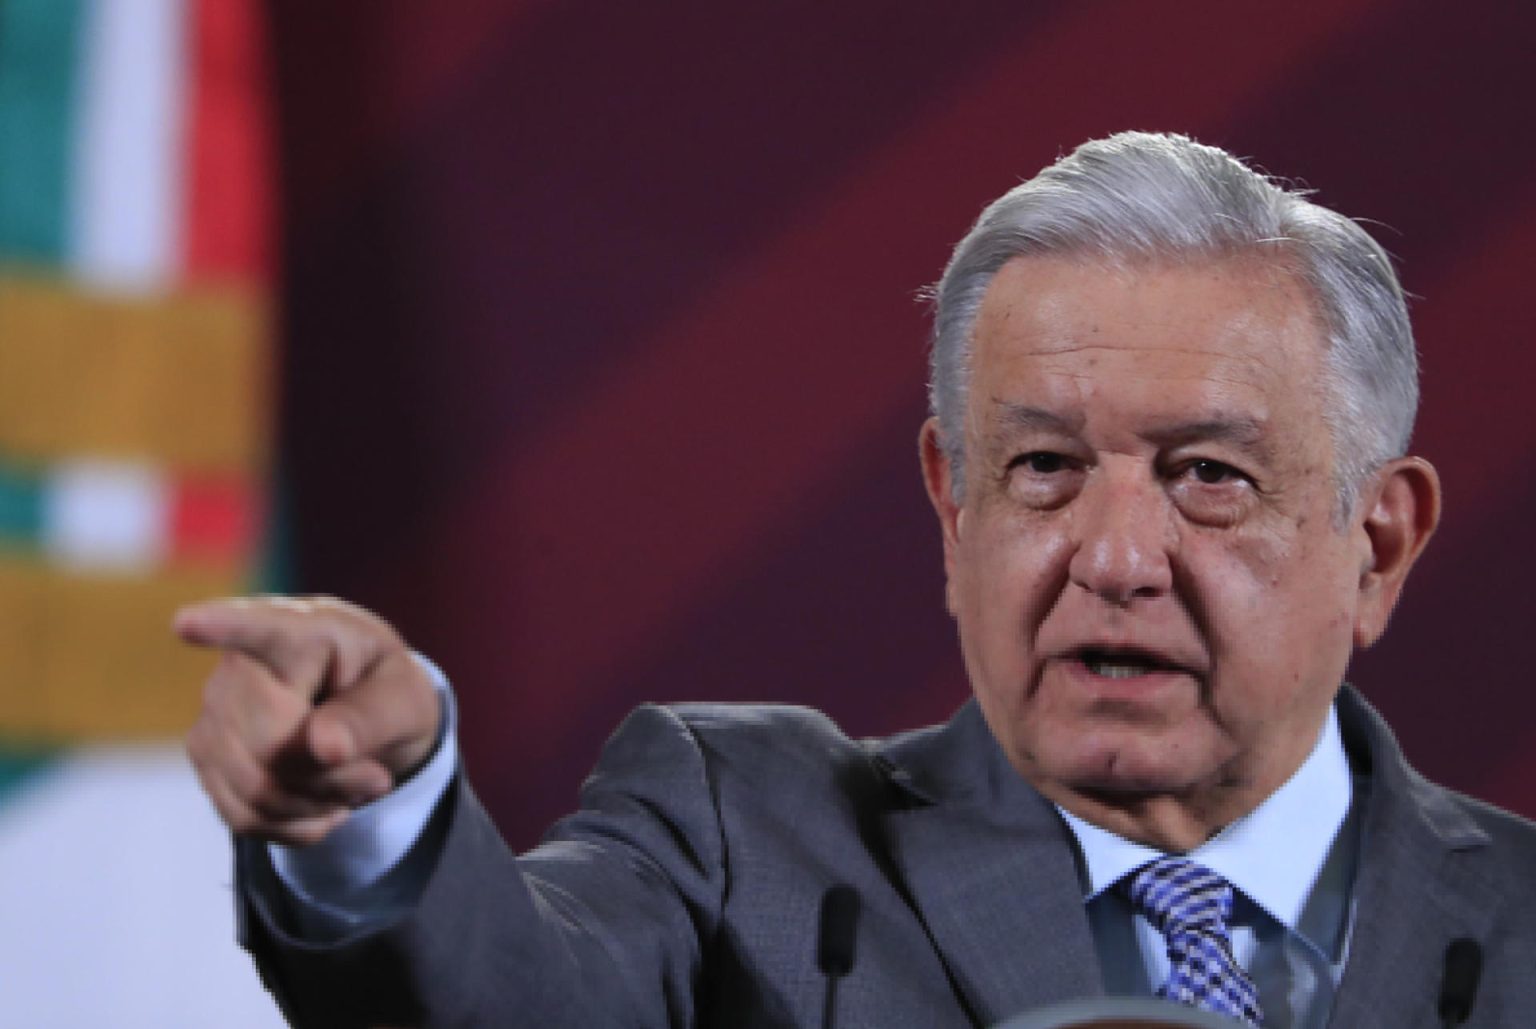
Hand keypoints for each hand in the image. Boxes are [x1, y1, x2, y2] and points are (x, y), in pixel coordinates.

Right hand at [177, 596, 441, 846]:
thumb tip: (324, 747)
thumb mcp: (406, 700)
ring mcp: (213, 711)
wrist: (362, 715)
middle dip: (331, 777)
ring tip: (352, 784)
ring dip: (316, 804)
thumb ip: (372, 718)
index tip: (187, 622)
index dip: (220, 626)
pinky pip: (244, 816)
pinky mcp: (206, 757)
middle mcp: (241, 665)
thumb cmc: (384, 693)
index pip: (255, 626)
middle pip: (269, 748)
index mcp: (301, 631)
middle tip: (377, 777)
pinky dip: (294, 824)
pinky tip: (321, 800)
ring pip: (254, 790)